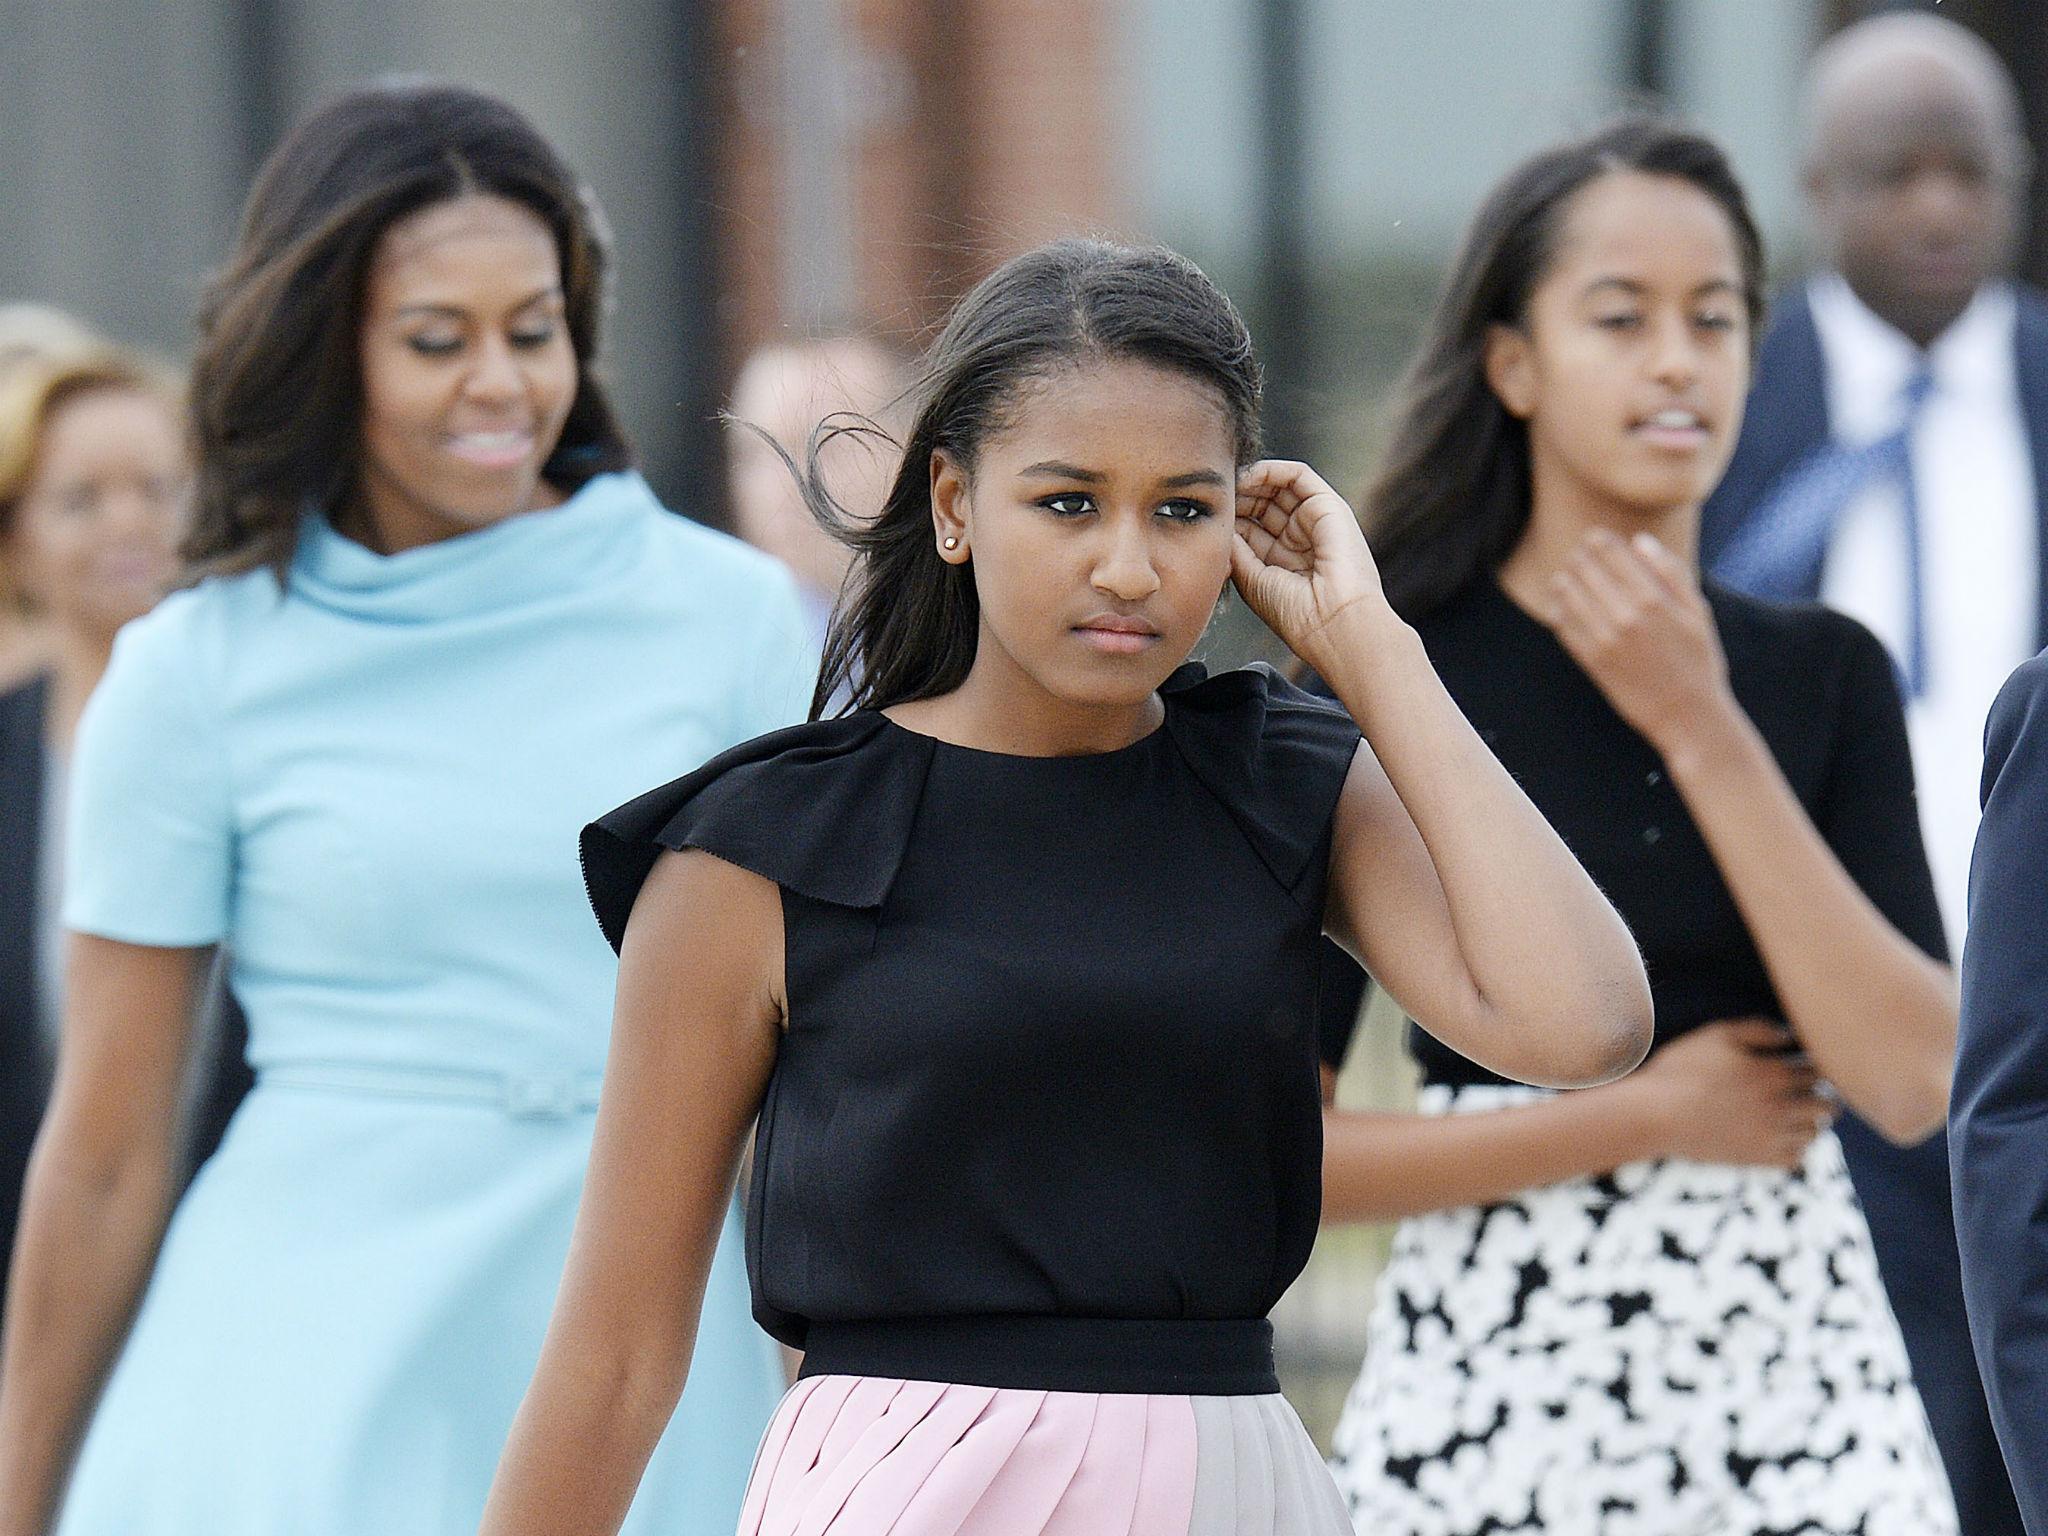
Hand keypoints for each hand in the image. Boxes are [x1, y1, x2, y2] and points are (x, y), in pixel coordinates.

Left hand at [1231, 459, 1393, 672]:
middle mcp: (1299, 541)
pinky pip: (1298, 475)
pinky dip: (1272, 470)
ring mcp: (1314, 522)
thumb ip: (1235, 547)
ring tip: (1228, 482)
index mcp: (1282, 563)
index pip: (1250, 528)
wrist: (1333, 621)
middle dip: (1237, 497)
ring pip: (1277, 487)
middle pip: (1261, 505)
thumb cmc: (1296, 614)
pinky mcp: (1328, 506)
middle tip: (1215, 494)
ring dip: (1250, 481)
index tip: (1206, 513)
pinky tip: (1249, 475)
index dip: (1228, 517)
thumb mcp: (1252, 579)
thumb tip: (1220, 522)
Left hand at [1542, 529, 1733, 754]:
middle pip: (1587, 572)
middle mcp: (1625, 616)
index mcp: (1653, 599)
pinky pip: (1565, 629)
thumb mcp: (1697, 613)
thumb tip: (1640, 541)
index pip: (1613, 555)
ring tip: (1563, 576)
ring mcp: (1605, 640)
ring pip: (1570, 597)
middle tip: (1576, 555)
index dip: (1598, 541)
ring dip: (1563, 582)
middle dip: (1578, 558)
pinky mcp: (1592, 662)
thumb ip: (1670, 573)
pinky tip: (1558, 605)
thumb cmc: (1698, 660)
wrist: (1687, 715)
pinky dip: (1558, 612)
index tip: (1594, 537)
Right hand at [1618, 1018, 1835, 1169]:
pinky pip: (1797, 1158)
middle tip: (1810, 1091)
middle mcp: (1781, 1106)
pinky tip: (1781, 1137)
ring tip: (1798, 1114)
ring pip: (1815, 1132)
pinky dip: (1797, 1147)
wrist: (1655, 1114)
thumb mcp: (1716, 1035)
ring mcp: (1771, 1135)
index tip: (1803, 1065)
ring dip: (1812, 1121)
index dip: (1814, 1066)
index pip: (1817, 1070)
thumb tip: (1788, 1036)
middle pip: (1826, 1104)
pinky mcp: (1758, 1158)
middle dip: (1823, 1095)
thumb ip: (1757, 1030)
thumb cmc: (1682, 1069)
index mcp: (1773, 1073)